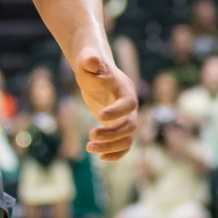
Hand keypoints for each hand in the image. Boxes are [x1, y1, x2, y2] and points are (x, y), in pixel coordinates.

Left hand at [70, 44, 138, 159]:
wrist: (92, 71)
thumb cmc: (89, 65)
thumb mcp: (86, 60)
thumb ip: (89, 59)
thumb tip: (91, 60)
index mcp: (125, 90)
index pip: (128, 104)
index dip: (117, 112)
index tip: (100, 115)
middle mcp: (129, 106)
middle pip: (130, 126)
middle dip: (112, 134)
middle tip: (90, 136)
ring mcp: (125, 117)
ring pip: (127, 139)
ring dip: (110, 147)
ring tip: (88, 148)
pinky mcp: (117, 126)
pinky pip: (123, 145)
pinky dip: (115, 154)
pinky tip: (99, 158)